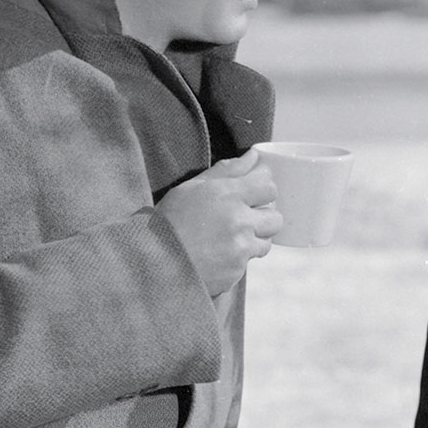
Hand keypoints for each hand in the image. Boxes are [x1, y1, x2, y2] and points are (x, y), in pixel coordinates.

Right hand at [155, 149, 281, 295]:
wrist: (152, 262)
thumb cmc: (169, 220)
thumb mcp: (192, 188)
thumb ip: (227, 171)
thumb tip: (254, 156)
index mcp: (228, 194)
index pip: (269, 185)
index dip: (262, 189)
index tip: (252, 193)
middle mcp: (239, 221)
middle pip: (275, 217)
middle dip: (263, 217)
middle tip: (243, 218)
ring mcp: (239, 249)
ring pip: (267, 242)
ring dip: (254, 239)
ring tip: (230, 238)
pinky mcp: (236, 271)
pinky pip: (249, 262)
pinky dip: (239, 258)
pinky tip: (218, 254)